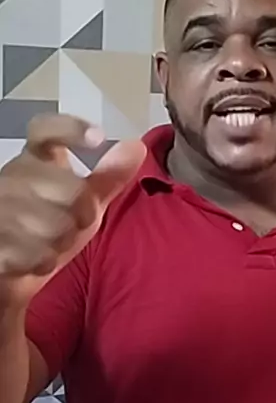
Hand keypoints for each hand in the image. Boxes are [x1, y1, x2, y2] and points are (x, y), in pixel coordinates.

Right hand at [0, 114, 144, 304]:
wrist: (9, 274)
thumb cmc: (45, 233)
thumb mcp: (82, 206)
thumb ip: (106, 179)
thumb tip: (136, 145)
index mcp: (33, 161)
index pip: (44, 131)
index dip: (70, 128)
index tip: (98, 138)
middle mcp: (11, 177)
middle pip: (71, 189)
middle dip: (82, 215)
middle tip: (70, 224)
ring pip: (54, 226)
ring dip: (59, 243)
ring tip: (45, 243)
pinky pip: (34, 252)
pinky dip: (41, 261)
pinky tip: (31, 258)